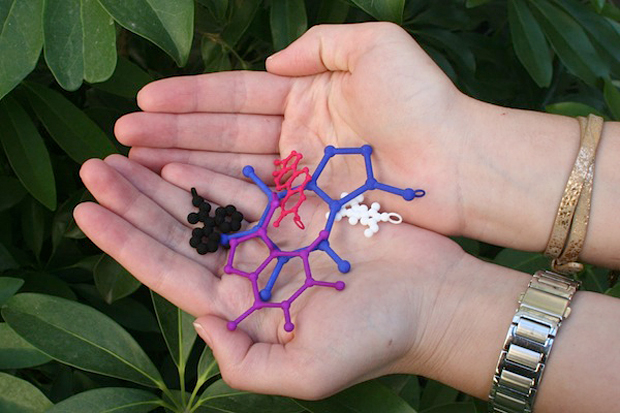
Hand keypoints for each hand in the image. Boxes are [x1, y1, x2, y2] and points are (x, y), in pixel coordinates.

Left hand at [74, 154, 468, 398]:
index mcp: (245, 310)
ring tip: (118, 159)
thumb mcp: (306, 373)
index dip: (126, 245)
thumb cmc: (376, 339)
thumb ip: (244, 361)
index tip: (86, 214)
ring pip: (203, 209)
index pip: (171, 274)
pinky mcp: (299, 212)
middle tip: (91, 171)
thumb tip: (201, 323)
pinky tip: (176, 161)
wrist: (432, 300)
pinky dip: (211, 177)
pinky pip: (246, 191)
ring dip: (160, 185)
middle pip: (177, 235)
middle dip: (131, 205)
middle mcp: (251, 273)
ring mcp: (273, 240)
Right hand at [116, 22, 468, 235]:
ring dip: (181, 163)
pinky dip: (215, 194)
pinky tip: (178, 192)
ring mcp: (299, 172)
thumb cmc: (423, 102)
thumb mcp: (374, 47)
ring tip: (133, 163)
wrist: (460, 163)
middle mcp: (296, 134)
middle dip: (171, 134)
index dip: (190, 98)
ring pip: (228, 165)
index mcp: (307, 94)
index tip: (145, 101)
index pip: (236, 94)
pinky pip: (252, 196)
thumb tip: (272, 61)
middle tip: (120, 137)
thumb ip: (320, 45)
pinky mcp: (307, 205)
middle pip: (222, 131)